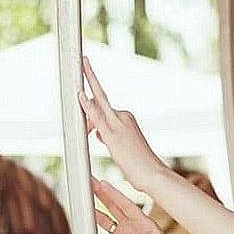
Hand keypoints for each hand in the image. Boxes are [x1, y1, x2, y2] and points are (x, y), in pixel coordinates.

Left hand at [80, 58, 171, 190]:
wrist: (153, 174)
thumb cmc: (139, 164)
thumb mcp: (121, 148)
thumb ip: (108, 136)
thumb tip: (98, 132)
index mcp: (126, 118)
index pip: (104, 102)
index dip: (93, 89)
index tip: (87, 70)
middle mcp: (123, 116)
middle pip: (99, 99)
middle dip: (90, 78)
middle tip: (82, 58)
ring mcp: (118, 124)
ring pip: (98, 104)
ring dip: (87, 90)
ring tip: (81, 68)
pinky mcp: (113, 135)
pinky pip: (97, 117)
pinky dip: (87, 106)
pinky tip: (79, 95)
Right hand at [92, 178, 190, 233]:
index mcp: (145, 224)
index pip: (126, 205)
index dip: (114, 194)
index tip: (102, 183)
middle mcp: (133, 229)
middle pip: (113, 209)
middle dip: (101, 196)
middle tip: (89, 184)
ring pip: (107, 224)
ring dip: (95, 215)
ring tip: (83, 206)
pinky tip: (86, 233)